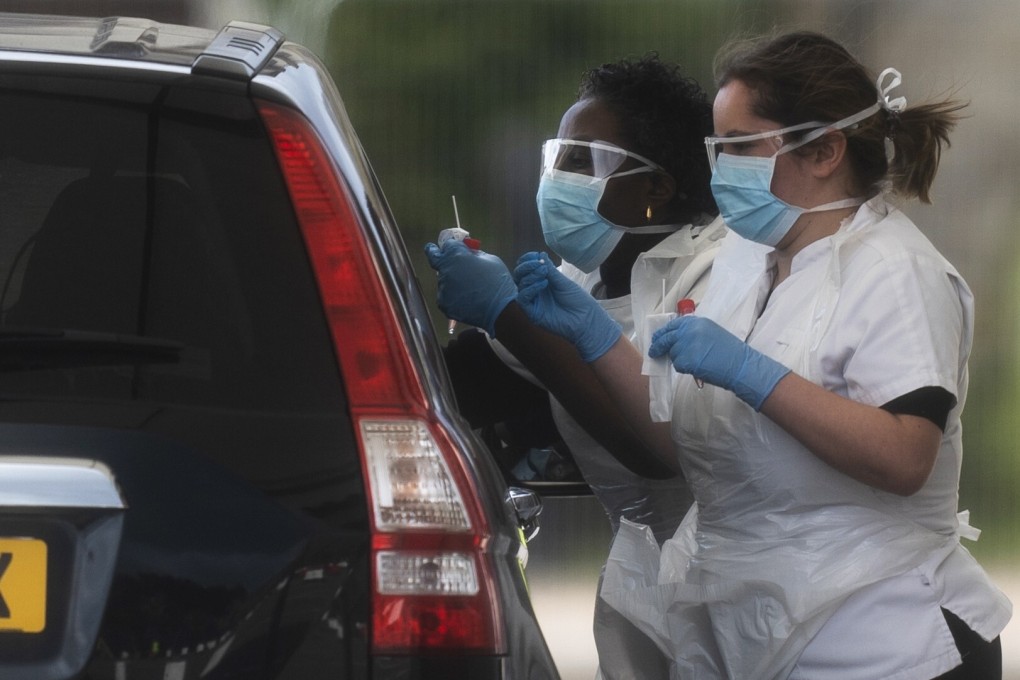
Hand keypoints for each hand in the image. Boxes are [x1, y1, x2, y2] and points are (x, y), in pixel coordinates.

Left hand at [424, 240, 515, 336]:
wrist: (500, 310)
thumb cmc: (498, 282)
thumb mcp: (491, 260)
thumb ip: (475, 254)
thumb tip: (468, 254)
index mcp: (457, 255)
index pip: (447, 244)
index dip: (452, 246)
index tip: (452, 247)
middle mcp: (446, 269)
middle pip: (436, 258)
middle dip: (435, 254)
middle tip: (433, 251)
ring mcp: (443, 287)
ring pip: (443, 279)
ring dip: (452, 280)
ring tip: (469, 289)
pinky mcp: (443, 303)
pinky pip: (445, 295)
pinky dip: (453, 296)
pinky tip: (467, 299)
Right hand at [513, 251, 620, 362]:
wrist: (586, 320)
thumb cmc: (577, 301)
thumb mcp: (563, 282)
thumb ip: (550, 270)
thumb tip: (540, 254)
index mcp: (541, 282)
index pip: (526, 269)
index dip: (527, 260)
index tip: (536, 255)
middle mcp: (534, 291)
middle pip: (519, 276)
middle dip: (526, 266)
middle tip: (540, 263)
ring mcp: (533, 302)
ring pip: (520, 285)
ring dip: (531, 275)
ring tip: (545, 273)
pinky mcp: (532, 313)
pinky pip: (523, 298)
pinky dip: (531, 288)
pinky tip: (544, 283)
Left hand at [648, 315, 789, 409]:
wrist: (740, 365)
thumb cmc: (729, 351)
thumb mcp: (710, 332)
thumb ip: (693, 332)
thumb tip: (675, 340)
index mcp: (695, 322)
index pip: (672, 325)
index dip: (663, 333)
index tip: (657, 338)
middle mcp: (689, 330)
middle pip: (665, 338)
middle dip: (658, 346)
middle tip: (653, 352)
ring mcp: (686, 345)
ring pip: (673, 354)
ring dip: (679, 360)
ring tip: (696, 361)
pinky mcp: (686, 360)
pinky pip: (678, 365)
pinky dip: (684, 369)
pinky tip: (697, 367)